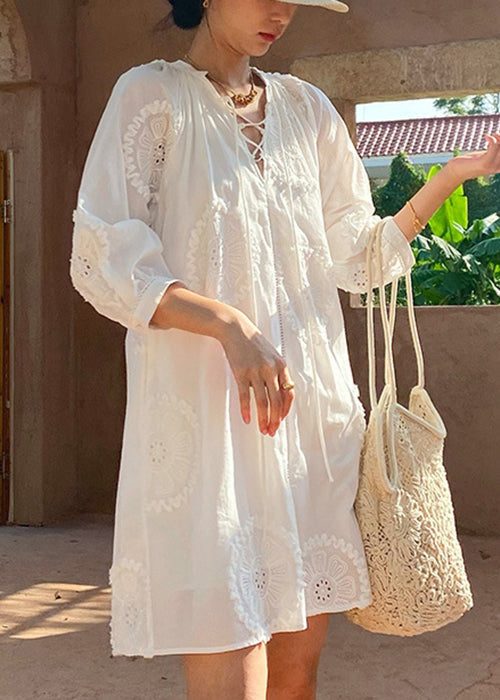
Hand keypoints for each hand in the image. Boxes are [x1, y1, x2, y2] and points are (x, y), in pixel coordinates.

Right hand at [219, 309, 294, 435]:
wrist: (236, 329)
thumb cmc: (254, 344)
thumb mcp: (271, 355)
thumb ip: (276, 373)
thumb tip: (278, 396)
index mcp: (281, 366)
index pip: (289, 393)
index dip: (286, 409)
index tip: (281, 420)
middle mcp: (271, 370)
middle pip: (277, 401)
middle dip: (275, 419)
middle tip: (272, 432)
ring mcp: (256, 371)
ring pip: (262, 401)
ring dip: (263, 419)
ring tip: (262, 430)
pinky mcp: (241, 373)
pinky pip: (245, 396)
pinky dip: (246, 410)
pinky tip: (247, 420)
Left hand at [446, 131, 499, 182]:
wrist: (455, 171)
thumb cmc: (470, 162)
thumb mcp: (485, 156)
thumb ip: (494, 150)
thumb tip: (499, 136)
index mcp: (499, 167)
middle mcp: (497, 168)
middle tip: (498, 134)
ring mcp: (491, 166)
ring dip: (499, 137)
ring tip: (493, 135)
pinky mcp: (483, 163)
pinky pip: (494, 147)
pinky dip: (492, 139)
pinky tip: (486, 136)